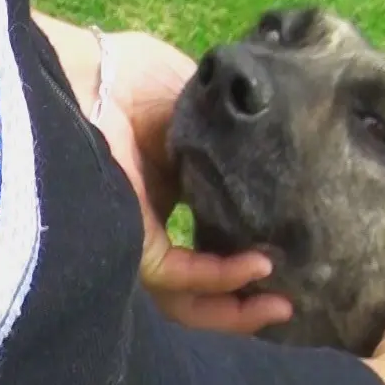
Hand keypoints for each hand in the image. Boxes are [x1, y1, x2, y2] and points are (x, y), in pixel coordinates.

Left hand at [31, 11, 291, 334]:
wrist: (96, 75)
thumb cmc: (137, 78)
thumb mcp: (204, 109)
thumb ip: (234, 144)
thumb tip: (272, 166)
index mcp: (163, 186)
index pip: (207, 237)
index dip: (245, 253)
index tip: (286, 252)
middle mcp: (150, 217)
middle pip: (195, 280)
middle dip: (242, 301)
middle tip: (289, 302)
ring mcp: (137, 233)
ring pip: (184, 295)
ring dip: (234, 309)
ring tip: (281, 306)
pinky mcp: (128, 241)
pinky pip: (178, 276)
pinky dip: (220, 278)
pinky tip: (257, 268)